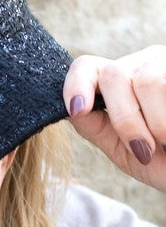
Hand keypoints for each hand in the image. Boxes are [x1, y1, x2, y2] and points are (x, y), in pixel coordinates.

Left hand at [63, 46, 165, 192]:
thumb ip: (94, 127)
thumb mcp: (123, 149)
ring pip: (146, 81)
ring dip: (156, 123)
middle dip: (125, 119)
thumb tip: (70, 109)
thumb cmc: (162, 162)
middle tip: (145, 149)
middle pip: (114, 75)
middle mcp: (144, 64)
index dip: (76, 85)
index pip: (86, 67)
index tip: (78, 110)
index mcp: (120, 82)